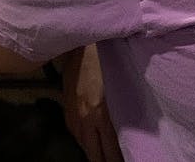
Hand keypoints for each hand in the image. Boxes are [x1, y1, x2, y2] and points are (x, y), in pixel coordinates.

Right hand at [62, 45, 122, 161]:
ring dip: (94, 153)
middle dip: (104, 161)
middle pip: (94, 155)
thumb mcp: (117, 89)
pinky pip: (75, 133)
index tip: (125, 161)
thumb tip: (127, 134)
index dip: (117, 161)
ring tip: (103, 157)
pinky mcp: (66, 109)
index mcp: (100, 115)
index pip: (110, 152)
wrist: (79, 45)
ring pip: (83, 146)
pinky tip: (90, 140)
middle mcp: (84, 120)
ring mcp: (73, 115)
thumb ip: (120, 113)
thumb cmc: (104, 63)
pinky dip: (84, 140)